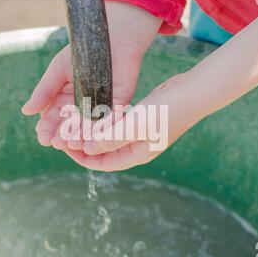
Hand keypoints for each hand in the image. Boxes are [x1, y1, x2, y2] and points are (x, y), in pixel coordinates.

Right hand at [21, 1, 162, 150]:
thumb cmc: (81, 52)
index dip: (48, 130)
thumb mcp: (58, 71)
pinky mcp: (118, 104)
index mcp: (64, 101)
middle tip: (58, 144)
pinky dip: (103, 127)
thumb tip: (25, 111)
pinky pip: (110, 119)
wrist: (110, 37)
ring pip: (89, 127)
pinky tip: (96, 134)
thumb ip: (44, 91)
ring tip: (74, 143)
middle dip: (63, 136)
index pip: (53, 120)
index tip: (43, 138)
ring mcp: (99, 108)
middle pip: (70, 128)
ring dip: (82, 136)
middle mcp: (81, 108)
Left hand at [63, 73, 205, 171]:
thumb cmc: (167, 111)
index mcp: (137, 154)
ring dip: (92, 132)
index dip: (82, 158)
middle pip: (104, 152)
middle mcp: (138, 147)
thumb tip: (87, 149)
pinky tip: (93, 112)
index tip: (65, 147)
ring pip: (109, 137)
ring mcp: (141, 133)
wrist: (192, 93)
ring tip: (75, 125)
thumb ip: (111, 138)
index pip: (103, 163)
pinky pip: (117, 125)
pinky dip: (104, 121)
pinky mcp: (142, 119)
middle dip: (84, 145)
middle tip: (65, 135)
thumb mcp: (135, 126)